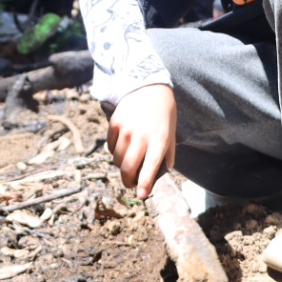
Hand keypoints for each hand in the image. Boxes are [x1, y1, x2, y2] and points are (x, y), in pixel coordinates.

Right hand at [106, 84, 176, 199]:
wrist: (148, 86)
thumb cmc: (164, 113)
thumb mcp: (171, 133)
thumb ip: (167, 154)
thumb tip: (157, 175)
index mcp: (159, 140)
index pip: (150, 167)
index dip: (144, 184)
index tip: (141, 195)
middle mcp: (141, 136)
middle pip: (127, 168)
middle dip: (128, 181)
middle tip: (131, 183)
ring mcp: (126, 129)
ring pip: (117, 159)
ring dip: (121, 166)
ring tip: (128, 162)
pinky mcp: (114, 123)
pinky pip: (110, 146)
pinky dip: (115, 151)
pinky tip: (123, 147)